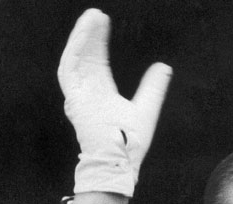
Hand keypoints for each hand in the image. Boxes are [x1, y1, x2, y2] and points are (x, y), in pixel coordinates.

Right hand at [58, 8, 172, 196]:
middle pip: (86, 56)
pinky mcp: (74, 99)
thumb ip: (153, 87)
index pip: (98, 61)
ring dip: (81, 38)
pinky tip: (84, 34)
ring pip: (75, 59)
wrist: (121, 160)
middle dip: (90, 35)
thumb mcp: (147, 107)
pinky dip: (75, 51)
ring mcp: (79, 96)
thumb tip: (163, 67)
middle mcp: (88, 93)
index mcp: (101, 94)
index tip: (104, 22)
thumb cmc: (130, 143)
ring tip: (90, 18)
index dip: (99, 42)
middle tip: (96, 14)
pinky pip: (69, 69)